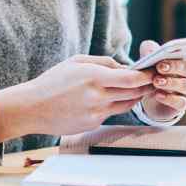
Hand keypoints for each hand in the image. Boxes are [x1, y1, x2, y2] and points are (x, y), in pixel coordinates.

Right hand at [0, 55, 153, 140]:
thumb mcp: (77, 61)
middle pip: (134, 93)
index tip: (152, 71)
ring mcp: (96, 113)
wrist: (33, 108)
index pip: (131, 78)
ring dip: (135, 96)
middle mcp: (97, 96)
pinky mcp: (93, 124)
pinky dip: (116, 104)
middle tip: (153, 79)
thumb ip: (103, 62)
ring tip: (138, 88)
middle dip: (146, 86)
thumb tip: (124, 66)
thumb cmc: (53, 81)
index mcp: (93, 77)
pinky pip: (112, 112)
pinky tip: (111, 98)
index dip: (146, 75)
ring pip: (127, 104)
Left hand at [139, 30, 185, 121]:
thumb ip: (150, 50)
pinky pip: (180, 102)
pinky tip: (158, 94)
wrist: (147, 94)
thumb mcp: (149, 57)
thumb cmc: (153, 70)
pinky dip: (168, 98)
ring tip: (156, 81)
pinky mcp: (182, 104)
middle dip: (176, 66)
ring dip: (170, 82)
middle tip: (160, 66)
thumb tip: (152, 52)